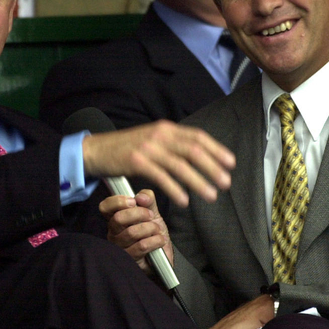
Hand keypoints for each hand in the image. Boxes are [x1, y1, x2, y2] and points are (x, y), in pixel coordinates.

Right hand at [82, 120, 234, 207]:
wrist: (97, 150)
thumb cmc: (127, 149)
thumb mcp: (153, 140)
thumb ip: (173, 145)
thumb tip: (198, 156)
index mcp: (166, 129)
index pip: (198, 136)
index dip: (216, 149)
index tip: (230, 163)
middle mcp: (159, 135)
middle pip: (193, 150)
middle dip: (213, 167)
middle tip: (225, 182)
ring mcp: (148, 147)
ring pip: (180, 164)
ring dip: (198, 181)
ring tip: (211, 195)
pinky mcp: (136, 161)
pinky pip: (160, 176)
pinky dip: (175, 188)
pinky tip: (184, 200)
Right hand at [100, 190, 172, 274]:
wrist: (163, 254)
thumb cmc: (153, 232)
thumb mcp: (152, 212)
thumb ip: (148, 200)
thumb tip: (141, 196)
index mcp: (116, 218)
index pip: (105, 207)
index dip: (117, 202)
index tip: (133, 201)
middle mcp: (114, 232)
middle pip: (118, 218)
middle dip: (139, 213)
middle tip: (150, 215)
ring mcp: (120, 247)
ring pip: (132, 232)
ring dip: (150, 228)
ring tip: (156, 230)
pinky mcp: (130, 259)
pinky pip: (141, 246)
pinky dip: (155, 240)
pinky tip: (160, 240)